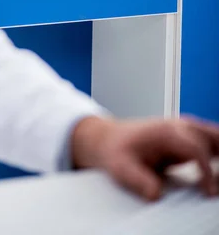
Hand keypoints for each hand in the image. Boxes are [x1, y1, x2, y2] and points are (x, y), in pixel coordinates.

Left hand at [71, 116, 218, 200]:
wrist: (111, 139)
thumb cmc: (117, 150)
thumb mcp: (122, 167)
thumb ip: (139, 180)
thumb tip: (156, 193)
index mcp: (165, 132)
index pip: (195, 147)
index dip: (206, 170)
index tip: (209, 190)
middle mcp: (178, 127)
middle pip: (211, 136)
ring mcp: (184, 131)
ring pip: (213, 135)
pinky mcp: (187, 139)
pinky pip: (210, 142)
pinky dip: (217, 151)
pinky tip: (218, 168)